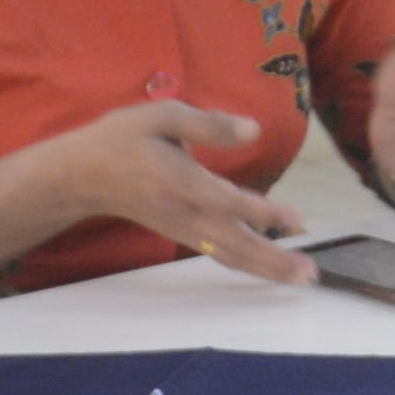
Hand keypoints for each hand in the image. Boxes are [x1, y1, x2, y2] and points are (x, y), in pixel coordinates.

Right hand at [25, 97, 310, 286]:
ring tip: (303, 279)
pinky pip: (220, 255)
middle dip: (274, 260)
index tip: (296, 220)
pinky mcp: (183, 235)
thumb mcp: (161, 116)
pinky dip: (248, 264)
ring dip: (268, 269)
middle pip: (235, 244)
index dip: (262, 212)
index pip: (227, 201)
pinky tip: (271, 268)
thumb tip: (253, 130)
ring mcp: (185, 229)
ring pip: (230, 255)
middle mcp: (187, 213)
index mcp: (182, 182)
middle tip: (311, 274)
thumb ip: (208, 124)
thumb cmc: (124, 139)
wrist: (84, 176)